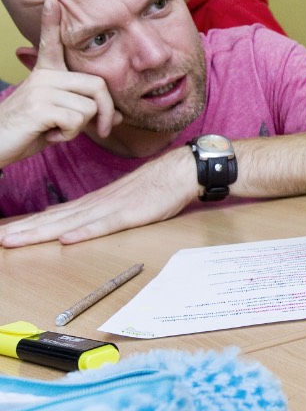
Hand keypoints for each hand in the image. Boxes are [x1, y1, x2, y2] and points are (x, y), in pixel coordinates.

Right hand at [0, 0, 119, 165]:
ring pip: (90, 107)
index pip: (52, 44)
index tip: (53, 0)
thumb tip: (119, 115)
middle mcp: (44, 76)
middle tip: (102, 129)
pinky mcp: (39, 107)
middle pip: (98, 85)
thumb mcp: (62, 118)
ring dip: (81, 128)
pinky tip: (50, 134)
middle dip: (106, 111)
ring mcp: (40, 90)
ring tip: (57, 128)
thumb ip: (87, 111)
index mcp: (46, 74)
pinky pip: (77, 120)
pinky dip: (70, 134)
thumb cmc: (30, 132)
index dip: (52, 22)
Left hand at [0, 147, 194, 245]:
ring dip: (42, 232)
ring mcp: (113, 208)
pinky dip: (86, 232)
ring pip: (72, 223)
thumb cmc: (156, 185)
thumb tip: (65, 217)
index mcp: (95, 201)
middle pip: (55, 219)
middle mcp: (98, 204)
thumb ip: (96, 209)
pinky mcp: (132, 214)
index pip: (55, 215)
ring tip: (16, 239)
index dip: (29, 224)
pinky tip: (68, 239)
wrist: (182, 171)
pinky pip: (106, 225)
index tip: (6, 232)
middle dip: (25, 229)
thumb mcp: (122, 198)